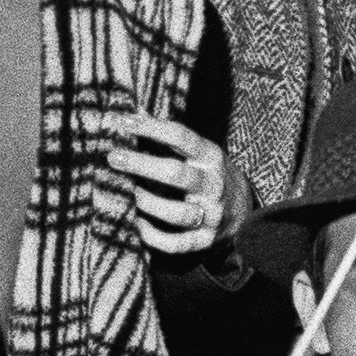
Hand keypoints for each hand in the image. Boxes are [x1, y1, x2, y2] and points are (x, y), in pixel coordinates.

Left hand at [104, 113, 231, 255]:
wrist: (243, 211)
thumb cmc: (209, 174)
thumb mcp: (199, 151)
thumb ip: (169, 136)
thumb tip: (135, 112)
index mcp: (211, 157)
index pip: (180, 137)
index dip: (150, 128)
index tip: (121, 122)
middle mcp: (214, 185)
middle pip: (176, 174)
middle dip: (141, 165)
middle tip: (112, 157)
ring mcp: (210, 215)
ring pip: (176, 212)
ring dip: (146, 203)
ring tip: (122, 194)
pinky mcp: (203, 241)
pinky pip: (175, 243)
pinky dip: (152, 236)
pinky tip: (135, 225)